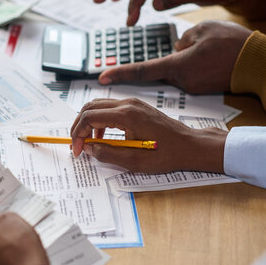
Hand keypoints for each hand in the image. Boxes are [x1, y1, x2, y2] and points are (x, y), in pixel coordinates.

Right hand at [70, 98, 226, 172]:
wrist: (189, 145)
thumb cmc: (167, 153)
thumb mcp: (134, 161)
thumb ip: (107, 154)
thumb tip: (89, 149)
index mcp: (126, 115)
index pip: (89, 117)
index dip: (78, 134)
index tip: (77, 150)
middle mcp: (128, 104)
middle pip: (90, 107)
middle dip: (79, 126)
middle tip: (76, 144)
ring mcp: (133, 103)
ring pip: (99, 106)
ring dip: (89, 123)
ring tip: (90, 144)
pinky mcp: (136, 107)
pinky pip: (111, 109)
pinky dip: (101, 121)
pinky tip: (104, 137)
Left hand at [99, 20, 251, 93]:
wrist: (260, 66)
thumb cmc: (235, 45)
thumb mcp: (204, 29)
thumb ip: (184, 39)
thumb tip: (177, 48)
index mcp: (178, 65)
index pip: (142, 70)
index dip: (120, 73)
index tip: (102, 77)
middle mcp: (182, 81)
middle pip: (162, 69)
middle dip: (160, 64)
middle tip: (182, 53)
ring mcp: (192, 87)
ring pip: (176, 71)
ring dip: (182, 61)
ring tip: (208, 52)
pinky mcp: (202, 89)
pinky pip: (189, 75)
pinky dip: (193, 67)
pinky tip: (210, 60)